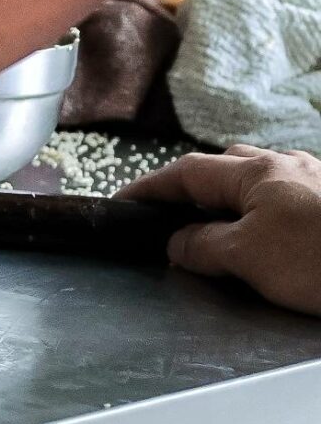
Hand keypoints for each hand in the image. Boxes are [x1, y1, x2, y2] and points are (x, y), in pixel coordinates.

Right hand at [120, 146, 320, 314]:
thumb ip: (203, 246)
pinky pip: (281, 201)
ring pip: (256, 186)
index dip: (150, 187)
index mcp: (259, 172)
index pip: (188, 172)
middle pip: (225, 171)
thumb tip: (176, 243)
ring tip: (216, 232)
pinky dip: (259, 216)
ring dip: (229, 204)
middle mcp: (287, 167)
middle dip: (193, 191)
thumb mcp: (248, 256)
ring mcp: (314, 182)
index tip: (122, 202)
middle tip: (171, 218)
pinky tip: (263, 238)